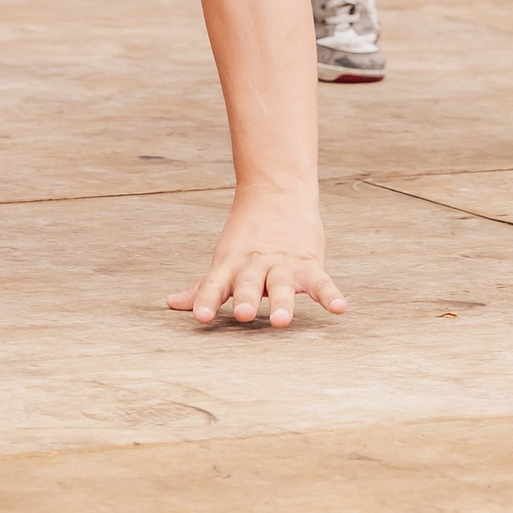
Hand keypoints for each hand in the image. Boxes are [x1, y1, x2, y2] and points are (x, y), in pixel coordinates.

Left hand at [168, 189, 347, 326]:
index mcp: (231, 266)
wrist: (277, 191)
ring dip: (283, 301)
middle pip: (250, 283)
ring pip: (282, 284)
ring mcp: (283, 264)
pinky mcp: (308, 263)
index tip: (202, 317)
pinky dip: (331, 294)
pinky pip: (321, 282)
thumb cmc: (247, 235)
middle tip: (244, 314)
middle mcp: (255, 265)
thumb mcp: (225, 259)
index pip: (215, 284)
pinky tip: (340, 308)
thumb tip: (172, 303)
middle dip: (248, 299)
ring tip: (282, 321)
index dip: (208, 300)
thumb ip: (204, 286)